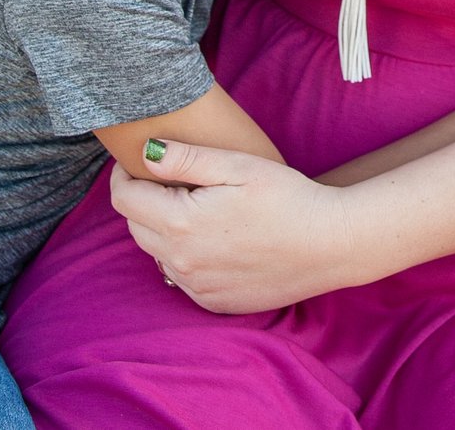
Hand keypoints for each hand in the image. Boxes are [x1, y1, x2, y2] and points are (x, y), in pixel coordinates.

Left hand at [112, 142, 369, 311]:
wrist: (331, 245)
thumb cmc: (289, 197)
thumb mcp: (238, 166)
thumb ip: (186, 159)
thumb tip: (144, 153)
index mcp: (180, 223)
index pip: (125, 200)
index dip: (124, 175)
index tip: (135, 162)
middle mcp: (180, 261)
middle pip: (136, 227)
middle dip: (144, 201)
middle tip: (171, 181)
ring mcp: (197, 287)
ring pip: (158, 253)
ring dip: (164, 230)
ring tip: (196, 208)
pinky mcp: (214, 302)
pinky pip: (183, 276)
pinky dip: (187, 256)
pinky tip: (216, 239)